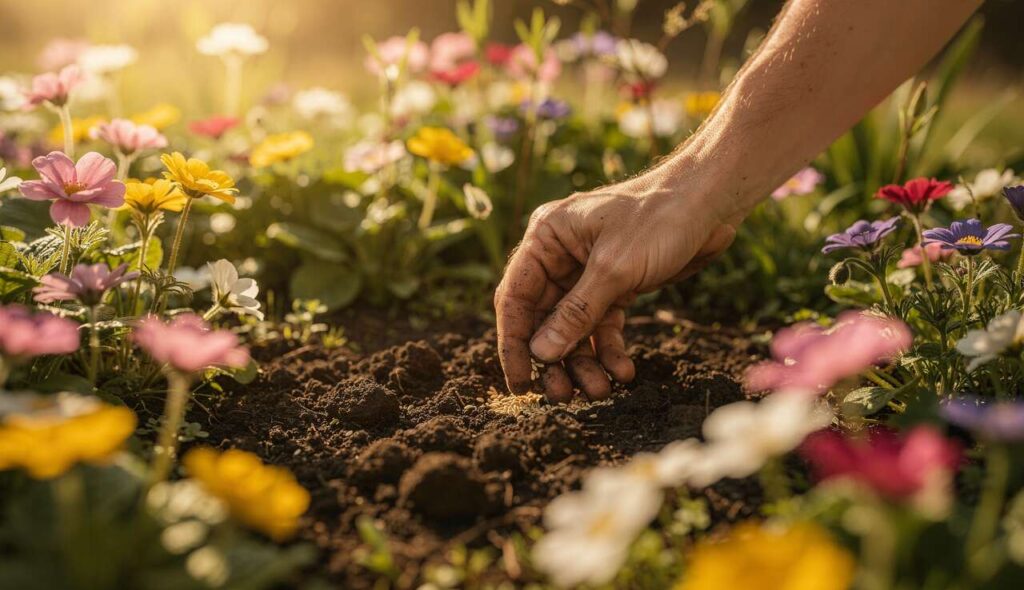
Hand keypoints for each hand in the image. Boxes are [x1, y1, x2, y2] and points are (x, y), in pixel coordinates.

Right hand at [494, 177, 737, 401]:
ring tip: (599, 390)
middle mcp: (560, 256)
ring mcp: (587, 272)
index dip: (514, 343)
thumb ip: (576, 313)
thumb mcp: (614, 269)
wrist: (710, 203)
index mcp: (547, 238)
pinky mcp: (615, 285)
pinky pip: (603, 326)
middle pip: (543, 319)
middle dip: (554, 359)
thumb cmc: (658, 219)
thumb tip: (541, 353)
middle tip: (562, 396)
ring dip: (583, 362)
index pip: (516, 297)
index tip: (520, 382)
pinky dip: (610, 350)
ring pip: (574, 328)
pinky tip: (622, 373)